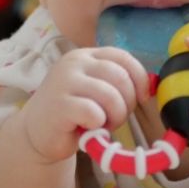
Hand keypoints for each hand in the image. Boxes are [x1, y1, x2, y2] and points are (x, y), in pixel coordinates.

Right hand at [20, 47, 149, 163]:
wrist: (36, 132)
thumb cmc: (73, 112)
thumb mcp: (96, 90)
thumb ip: (117, 83)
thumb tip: (151, 85)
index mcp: (86, 55)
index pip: (123, 57)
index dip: (139, 79)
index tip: (142, 98)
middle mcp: (74, 62)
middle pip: (121, 77)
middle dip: (128, 103)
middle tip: (115, 118)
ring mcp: (65, 81)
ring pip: (111, 96)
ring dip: (115, 117)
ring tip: (102, 124)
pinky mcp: (60, 104)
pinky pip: (94, 113)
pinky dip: (98, 125)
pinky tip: (87, 128)